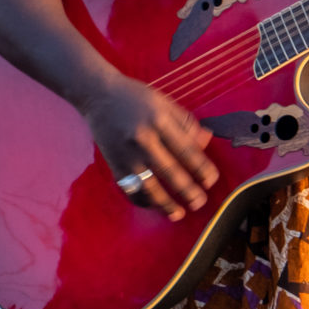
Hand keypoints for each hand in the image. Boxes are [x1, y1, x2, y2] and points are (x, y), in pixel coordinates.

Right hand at [81, 74, 218, 222]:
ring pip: (148, 186)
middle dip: (187, 190)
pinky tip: (155, 206)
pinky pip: (130, 189)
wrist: (98, 95)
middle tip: (200, 202)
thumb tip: (206, 141)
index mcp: (159, 120)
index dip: (201, 167)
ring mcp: (126, 154)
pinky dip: (143, 201)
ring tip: (179, 213)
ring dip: (165, 203)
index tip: (211, 180)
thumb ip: (185, 123)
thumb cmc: (135, 97)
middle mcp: (143, 138)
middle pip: (169, 171)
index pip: (185, 149)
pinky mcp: (114, 164)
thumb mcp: (164, 102)